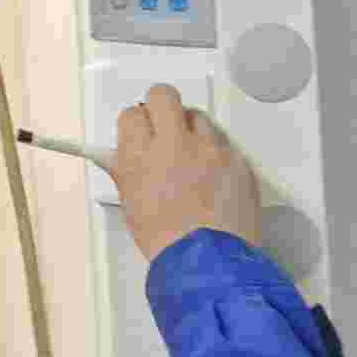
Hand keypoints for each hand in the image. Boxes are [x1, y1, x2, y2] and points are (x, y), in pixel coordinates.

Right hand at [111, 85, 264, 262]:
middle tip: (162, 124)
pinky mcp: (237, 160)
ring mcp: (210, 149)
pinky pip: (224, 144)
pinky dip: (216, 154)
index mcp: (141, 155)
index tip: (139, 134)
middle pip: (164, 95)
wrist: (208, 260)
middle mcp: (175, 143)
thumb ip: (125, 171)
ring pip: (198, 116)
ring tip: (191, 155)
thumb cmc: (166, 239)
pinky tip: (212, 176)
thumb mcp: (131, 204)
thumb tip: (119, 156)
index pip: (132, 114)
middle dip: (160, 105)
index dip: (135, 125)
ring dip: (191, 129)